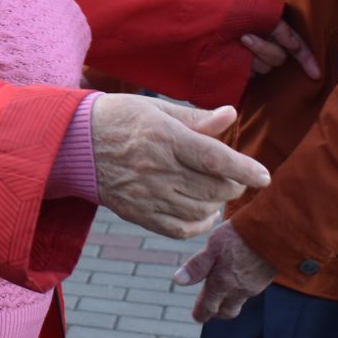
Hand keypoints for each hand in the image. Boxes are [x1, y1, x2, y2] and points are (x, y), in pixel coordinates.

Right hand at [90, 95, 270, 239]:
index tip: (264, 176)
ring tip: (218, 193)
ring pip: (200, 210)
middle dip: (234, 185)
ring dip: (218, 204)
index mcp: (164, 137)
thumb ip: (195, 117)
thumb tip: (230, 115)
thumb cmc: (118, 118)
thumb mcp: (156, 108)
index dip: (245, 169)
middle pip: (213, 188)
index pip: (215, 158)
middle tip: (235, 178)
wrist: (73, 143)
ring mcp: (146, 194)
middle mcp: (157, 168)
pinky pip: (179, 229)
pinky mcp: (137, 212)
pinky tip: (204, 214)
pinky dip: (199, 225)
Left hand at [173, 223, 277, 321]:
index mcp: (222, 283)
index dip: (201, 314)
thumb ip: (197, 266)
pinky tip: (237, 278)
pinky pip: (249, 293)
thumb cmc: (239, 235)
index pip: (209, 308)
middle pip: (226, 312)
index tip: (197, 316)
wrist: (273, 231)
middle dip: (216, 312)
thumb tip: (178, 281)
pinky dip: (240, 291)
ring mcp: (254, 286)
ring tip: (221, 291)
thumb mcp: (212, 246)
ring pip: (239, 302)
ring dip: (228, 301)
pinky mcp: (265, 280)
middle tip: (208, 307)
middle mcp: (239, 290)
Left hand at [239, 18, 320, 78]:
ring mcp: (254, 59)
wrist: (204, 19)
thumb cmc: (231, 12)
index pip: (296, 46)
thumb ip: (279, 27)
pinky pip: (249, 74)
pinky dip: (244, 66)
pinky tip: (233, 57)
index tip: (315, 74)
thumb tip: (295, 45)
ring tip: (236, 42)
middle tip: (244, 37)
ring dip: (252, 55)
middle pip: (279, 57)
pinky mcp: (241, 69)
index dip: (307, 60)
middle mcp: (267, 46)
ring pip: (265, 67)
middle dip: (264, 48)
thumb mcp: (257, 12)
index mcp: (273, 30)